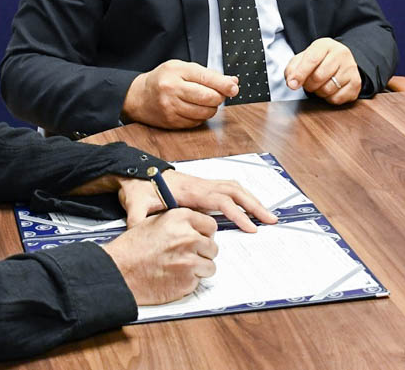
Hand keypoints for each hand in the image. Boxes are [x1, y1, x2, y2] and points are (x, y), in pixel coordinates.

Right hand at [101, 208, 217, 304]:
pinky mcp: (187, 281)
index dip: (204, 235)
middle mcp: (188, 238)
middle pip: (212, 247)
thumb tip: (195, 228)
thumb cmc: (131, 249)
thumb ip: (179, 223)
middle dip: (202, 253)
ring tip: (179, 268)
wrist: (119, 271)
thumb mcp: (154, 222)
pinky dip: (188, 282)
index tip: (200, 239)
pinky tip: (173, 277)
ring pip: (209, 266)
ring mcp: (190, 261)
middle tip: (187, 257)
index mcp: (181, 219)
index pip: (210, 226)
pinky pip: (198, 282)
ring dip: (198, 269)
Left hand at [119, 171, 278, 231]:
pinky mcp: (202, 186)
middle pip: (235, 191)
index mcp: (189, 190)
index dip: (237, 213)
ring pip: (234, 187)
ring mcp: (203, 183)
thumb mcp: (134, 204)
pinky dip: (243, 195)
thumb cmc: (137, 188)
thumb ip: (137, 218)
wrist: (135, 174)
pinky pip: (229, 187)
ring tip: (266, 214)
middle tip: (271, 219)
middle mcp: (200, 184)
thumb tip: (138, 229)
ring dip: (252, 199)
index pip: (220, 200)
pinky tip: (249, 205)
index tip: (250, 227)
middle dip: (255, 205)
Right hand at [123, 60, 236, 128]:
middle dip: (219, 97)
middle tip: (217, 94)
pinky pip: (196, 122)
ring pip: (205, 112)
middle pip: (208, 98)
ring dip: (211, 108)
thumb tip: (231, 82)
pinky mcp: (172, 122)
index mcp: (177, 72)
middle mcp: (173, 90)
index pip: (207, 79)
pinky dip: (200, 116)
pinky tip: (194, 109)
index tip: (234, 88)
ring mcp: (171, 108)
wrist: (138, 96)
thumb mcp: (182, 68)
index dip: (224, 85)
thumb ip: (208, 74)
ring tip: (204, 101)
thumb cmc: (162, 79)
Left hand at [285, 38, 360, 104]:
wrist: (340, 62)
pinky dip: (329, 98)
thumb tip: (292, 82)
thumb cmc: (319, 61)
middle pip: (318, 77)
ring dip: (318, 92)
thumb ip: (293, 69)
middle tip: (308, 83)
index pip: (312, 59)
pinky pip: (336, 98)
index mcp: (325, 45)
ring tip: (320, 84)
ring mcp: (351, 68)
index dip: (300, 74)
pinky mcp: (356, 83)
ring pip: (327, 89)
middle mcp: (341, 54)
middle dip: (308, 84)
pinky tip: (330, 89)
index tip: (292, 84)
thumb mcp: (303, 59)